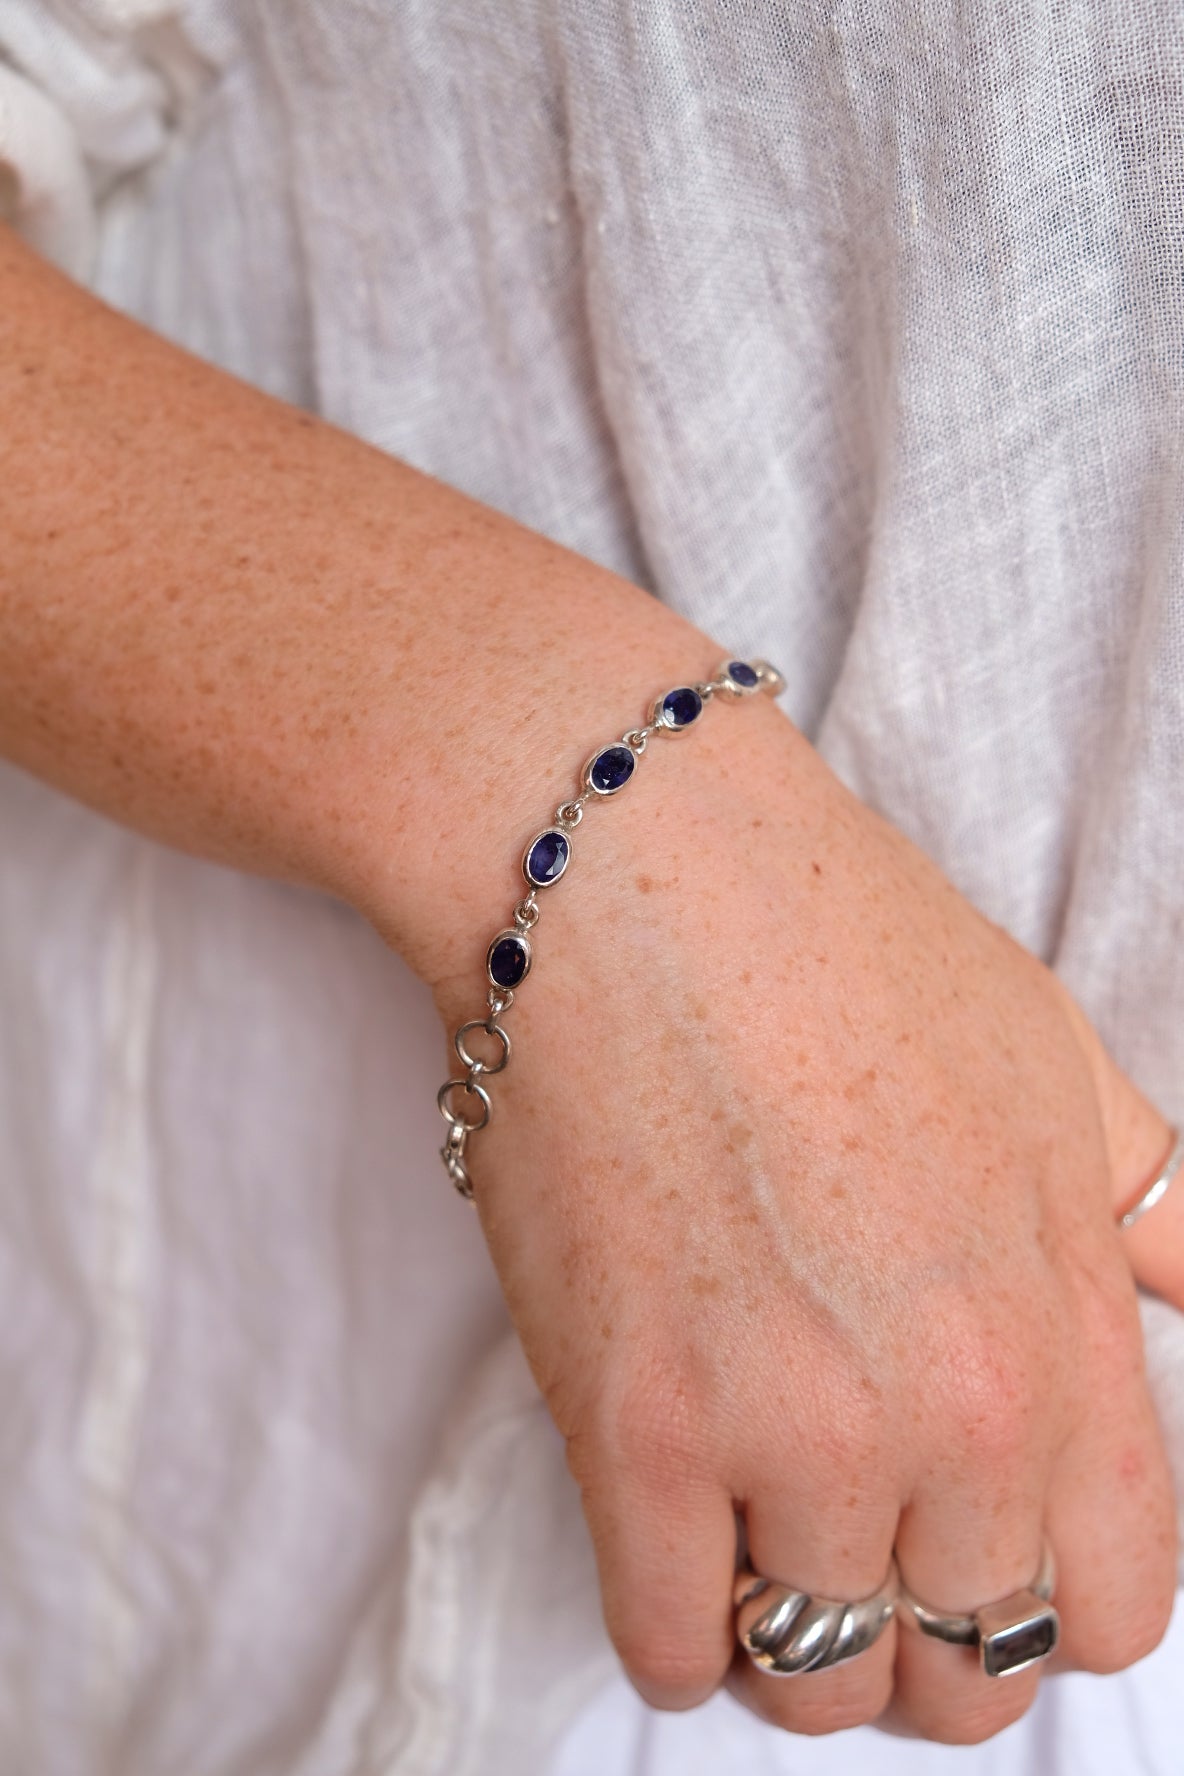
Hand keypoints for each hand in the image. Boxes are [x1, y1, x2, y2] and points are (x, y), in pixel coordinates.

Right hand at [432, 690, 1180, 1744]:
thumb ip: (1154, 1217)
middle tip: (861, 1541)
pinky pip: (667, 1645)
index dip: (1054, 1594)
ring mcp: (787, 1429)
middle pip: (968, 1670)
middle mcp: (948, 1411)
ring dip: (796, 1631)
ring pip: (817, 1681)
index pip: (1115, 1605)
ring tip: (759, 1530)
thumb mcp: (1060, 1067)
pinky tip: (674, 1538)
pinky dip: (678, 1623)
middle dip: (925, 1630)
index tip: (985, 1543)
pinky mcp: (631, 1427)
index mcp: (1064, 1329)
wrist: (636, 875)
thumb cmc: (838, 946)